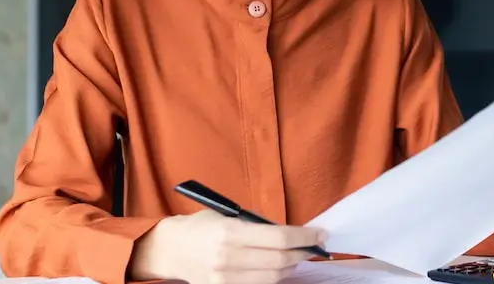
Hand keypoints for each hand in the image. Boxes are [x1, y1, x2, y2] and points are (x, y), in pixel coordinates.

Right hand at [130, 209, 327, 283]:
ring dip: (292, 266)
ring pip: (273, 277)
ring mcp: (225, 278)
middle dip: (303, 252)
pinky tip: (280, 267)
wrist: (172, 249)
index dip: (305, 236)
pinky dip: (274, 277)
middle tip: (314, 246)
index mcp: (231, 233)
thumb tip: (292, 233)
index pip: (279, 238)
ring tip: (298, 256)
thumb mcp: (229, 215)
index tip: (320, 234)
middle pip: (280, 260)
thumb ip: (259, 225)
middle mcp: (228, 258)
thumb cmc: (203, 226)